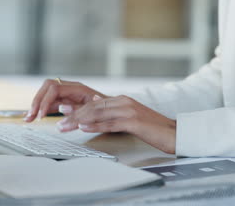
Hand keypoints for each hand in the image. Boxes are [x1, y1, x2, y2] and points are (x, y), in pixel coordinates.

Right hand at [25, 79, 106, 122]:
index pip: (55, 88)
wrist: (115, 110)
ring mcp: (68, 93)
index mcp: (78, 88)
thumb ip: (79, 110)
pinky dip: (41, 109)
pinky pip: (50, 101)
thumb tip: (61, 108)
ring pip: (46, 93)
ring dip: (36, 105)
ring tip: (29, 118)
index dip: (45, 101)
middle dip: (37, 101)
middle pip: (47, 87)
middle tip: (31, 116)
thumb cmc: (108, 110)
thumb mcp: (95, 111)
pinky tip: (35, 116)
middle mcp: (71, 88)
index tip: (42, 115)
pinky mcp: (65, 100)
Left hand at [58, 95, 176, 153]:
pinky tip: (83, 127)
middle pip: (92, 108)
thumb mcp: (132, 116)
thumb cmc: (154, 128)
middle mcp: (124, 102)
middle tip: (59, 122)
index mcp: (122, 100)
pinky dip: (95, 125)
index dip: (76, 108)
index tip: (62, 112)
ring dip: (78, 120)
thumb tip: (96, 104)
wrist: (175, 133)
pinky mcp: (134, 122)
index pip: (94, 104)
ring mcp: (129, 111)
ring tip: (64, 126)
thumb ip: (114, 111)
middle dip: (73, 115)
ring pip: (98, 114)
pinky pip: (110, 123)